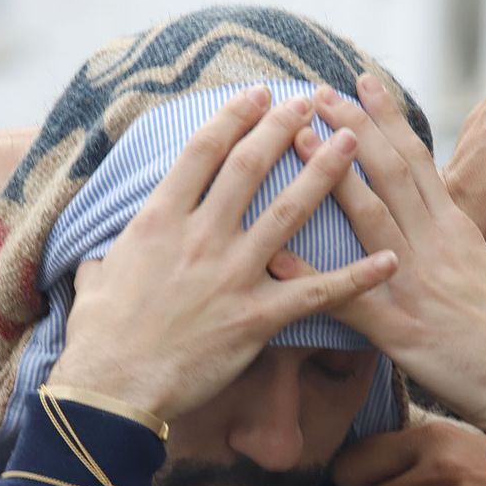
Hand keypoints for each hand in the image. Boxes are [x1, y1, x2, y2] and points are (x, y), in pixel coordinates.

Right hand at [52, 87, 397, 421]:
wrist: (113, 390)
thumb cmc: (100, 338)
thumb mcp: (96, 280)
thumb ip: (107, 256)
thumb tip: (99, 254)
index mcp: (159, 220)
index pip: (203, 152)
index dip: (233, 117)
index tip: (257, 95)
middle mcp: (200, 237)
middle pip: (249, 166)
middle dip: (284, 126)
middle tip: (310, 101)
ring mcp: (232, 274)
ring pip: (289, 211)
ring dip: (324, 173)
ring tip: (351, 143)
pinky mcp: (256, 316)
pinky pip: (316, 291)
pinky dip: (356, 276)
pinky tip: (389, 259)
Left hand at [282, 76, 485, 437]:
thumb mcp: (485, 267)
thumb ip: (452, 236)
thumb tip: (428, 211)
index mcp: (456, 229)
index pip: (418, 160)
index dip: (387, 118)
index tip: (362, 81)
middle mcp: (437, 246)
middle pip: (392, 172)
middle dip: (352, 126)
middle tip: (317, 90)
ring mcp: (417, 285)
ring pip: (371, 216)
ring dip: (332, 174)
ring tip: (299, 137)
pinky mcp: (402, 331)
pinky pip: (349, 300)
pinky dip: (311, 279)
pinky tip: (276, 260)